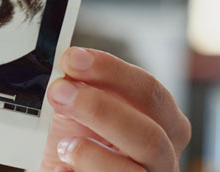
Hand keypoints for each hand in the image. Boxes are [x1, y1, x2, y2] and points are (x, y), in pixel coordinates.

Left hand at [35, 47, 190, 171]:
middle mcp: (161, 157)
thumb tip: (70, 63)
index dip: (111, 72)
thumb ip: (82, 86)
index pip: (151, 92)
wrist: (63, 168)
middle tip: (57, 91)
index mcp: (162, 123)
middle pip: (149, 136)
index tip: (72, 59)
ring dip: (86, 153)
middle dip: (98, 109)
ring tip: (62, 144)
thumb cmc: (78, 139)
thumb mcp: (81, 108)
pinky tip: (59, 168)